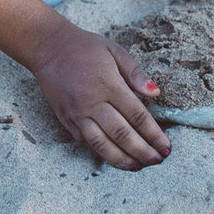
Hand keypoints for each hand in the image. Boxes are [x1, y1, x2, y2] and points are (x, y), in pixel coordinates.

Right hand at [29, 22, 171, 170]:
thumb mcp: (114, 51)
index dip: (154, 134)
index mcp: (109, 84)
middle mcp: (92, 102)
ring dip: (121, 159)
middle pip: (122, 135)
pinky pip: (84, 141)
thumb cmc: (84, 47)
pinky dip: (99, 151)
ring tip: (137, 166)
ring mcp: (76, 113)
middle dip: (142, 152)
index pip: (137, 116)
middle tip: (157, 161)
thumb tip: (156, 93)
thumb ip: (136, 73)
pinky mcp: (64, 119)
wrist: (47, 46)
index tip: (166, 146)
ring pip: (101, 144)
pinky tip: (113, 156)